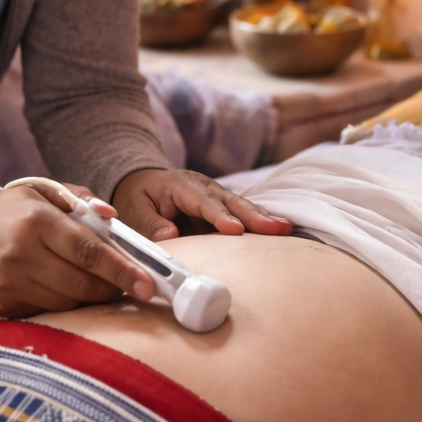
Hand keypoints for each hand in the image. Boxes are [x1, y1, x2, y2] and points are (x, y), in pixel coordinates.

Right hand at [0, 183, 155, 315]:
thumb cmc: (10, 212)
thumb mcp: (42, 191)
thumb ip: (81, 199)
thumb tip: (113, 217)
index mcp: (36, 221)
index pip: (88, 251)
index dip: (121, 270)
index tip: (147, 283)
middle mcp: (21, 254)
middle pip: (82, 283)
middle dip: (113, 288)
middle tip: (131, 285)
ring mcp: (10, 283)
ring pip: (67, 301)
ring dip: (89, 295)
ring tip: (95, 282)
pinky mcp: (2, 305)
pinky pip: (46, 311)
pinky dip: (63, 302)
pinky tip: (63, 287)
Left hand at [111, 167, 294, 241]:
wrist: (143, 183)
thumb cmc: (138, 198)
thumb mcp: (135, 209)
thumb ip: (150, 223)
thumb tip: (170, 237)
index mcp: (181, 185)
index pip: (202, 202)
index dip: (219, 216)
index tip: (235, 230)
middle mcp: (204, 187)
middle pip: (231, 201)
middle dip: (253, 215)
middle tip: (276, 228)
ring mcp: (216, 195)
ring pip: (241, 206)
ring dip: (263, 217)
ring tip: (286, 228)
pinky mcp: (222, 206)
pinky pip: (242, 214)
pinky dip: (260, 221)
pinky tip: (280, 229)